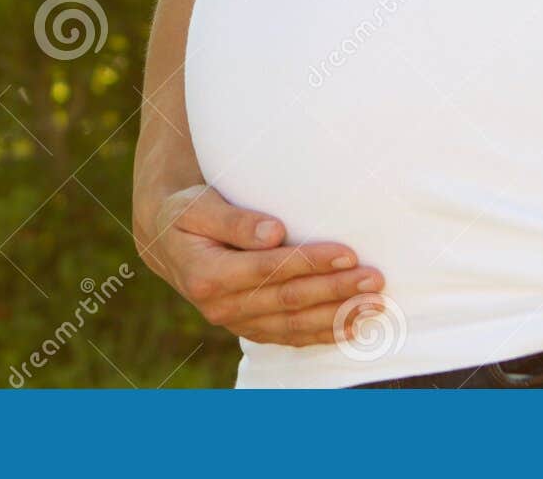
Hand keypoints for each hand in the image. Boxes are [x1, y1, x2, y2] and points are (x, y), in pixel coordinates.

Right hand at [138, 185, 384, 346]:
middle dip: (335, 291)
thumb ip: (234, 220)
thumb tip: (274, 231)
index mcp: (206, 274)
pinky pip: (291, 336)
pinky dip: (324, 333)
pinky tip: (355, 326)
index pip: (268, 270)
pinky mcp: (249, 327)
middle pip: (288, 301)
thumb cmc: (187, 214)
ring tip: (375, 303)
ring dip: (338, 315)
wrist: (167, 242)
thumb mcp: (198, 206)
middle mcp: (220, 306)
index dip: (309, 262)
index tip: (348, 252)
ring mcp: (235, 322)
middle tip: (374, 279)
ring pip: (294, 325)